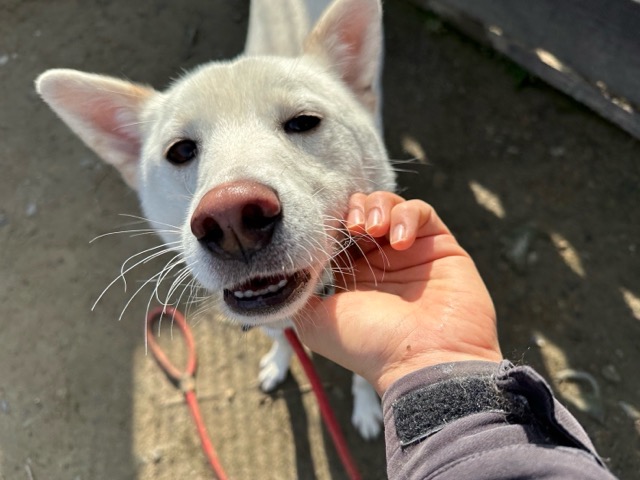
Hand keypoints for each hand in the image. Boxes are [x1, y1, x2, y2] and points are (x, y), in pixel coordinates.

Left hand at [293, 192, 501, 395]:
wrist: (425, 360)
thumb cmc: (370, 345)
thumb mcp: (316, 323)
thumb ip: (298, 294)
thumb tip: (283, 273)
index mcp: (353, 277)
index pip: (338, 232)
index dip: (329, 222)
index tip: (322, 226)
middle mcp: (382, 262)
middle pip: (362, 212)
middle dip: (352, 210)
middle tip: (351, 226)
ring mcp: (412, 252)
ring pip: (390, 205)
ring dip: (377, 208)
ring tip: (372, 229)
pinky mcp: (440, 245)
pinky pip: (421, 212)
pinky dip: (406, 216)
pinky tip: (398, 240)